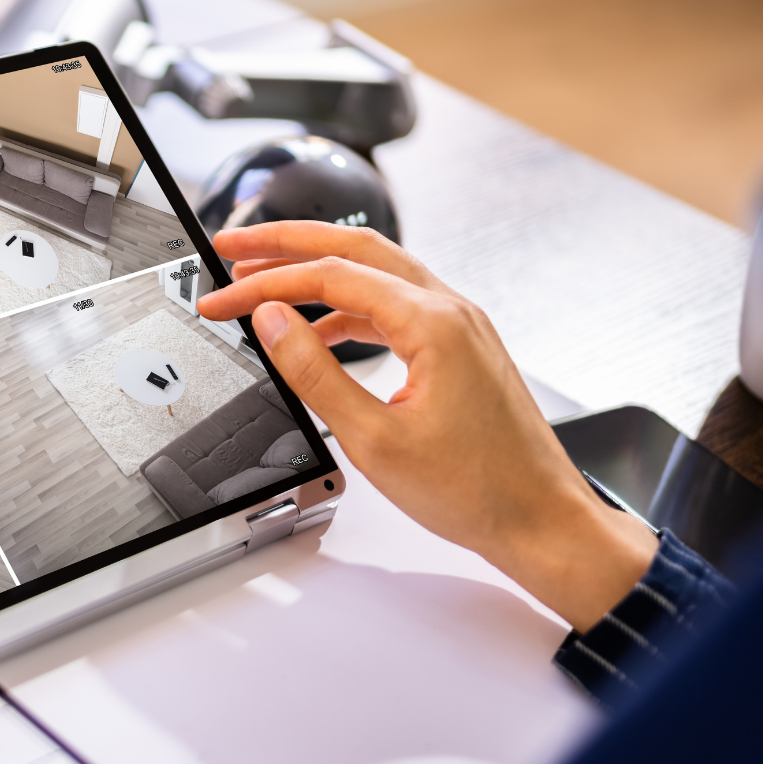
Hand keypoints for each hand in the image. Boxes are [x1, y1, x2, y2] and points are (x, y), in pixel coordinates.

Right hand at [196, 221, 655, 630]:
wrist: (540, 520)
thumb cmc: (477, 491)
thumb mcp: (373, 438)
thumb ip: (314, 372)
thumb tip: (273, 323)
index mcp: (433, 323)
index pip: (331, 276)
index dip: (266, 282)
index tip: (222, 299)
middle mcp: (452, 310)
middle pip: (356, 248)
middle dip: (289, 243)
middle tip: (235, 247)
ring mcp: (461, 326)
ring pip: (378, 273)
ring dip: (319, 273)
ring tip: (267, 285)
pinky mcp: (462, 348)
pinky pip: (396, 307)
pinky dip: (350, 308)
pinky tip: (320, 333)